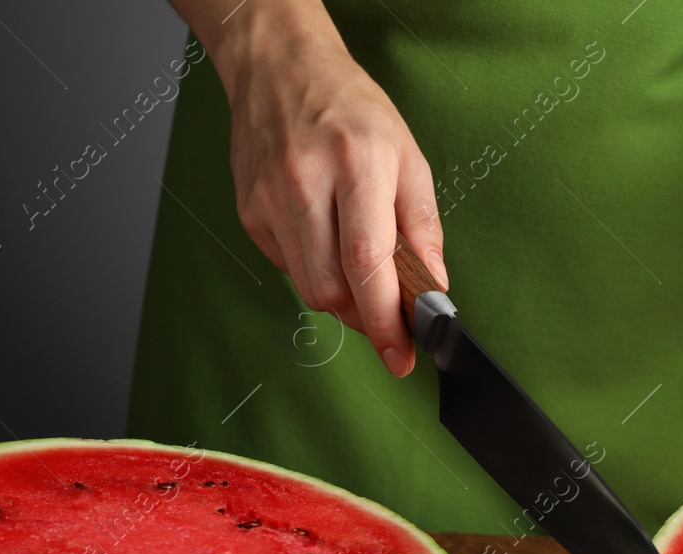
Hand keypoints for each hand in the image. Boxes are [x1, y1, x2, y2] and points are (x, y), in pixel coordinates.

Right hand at [219, 1, 445, 375]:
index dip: (385, 320)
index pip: (368, 264)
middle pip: (333, 288)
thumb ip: (422, 227)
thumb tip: (433, 287)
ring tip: (361, 276)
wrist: (281, 68)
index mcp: (355, 164)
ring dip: (342, 299)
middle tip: (389, 319)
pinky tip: (325, 240)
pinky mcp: (249, 212)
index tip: (400, 355)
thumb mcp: (407, 155)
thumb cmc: (350, 109)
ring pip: (308, 287)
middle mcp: (306, 182)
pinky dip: (314, 270)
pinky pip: (288, 267)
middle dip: (366, 318)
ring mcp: (269, 199)